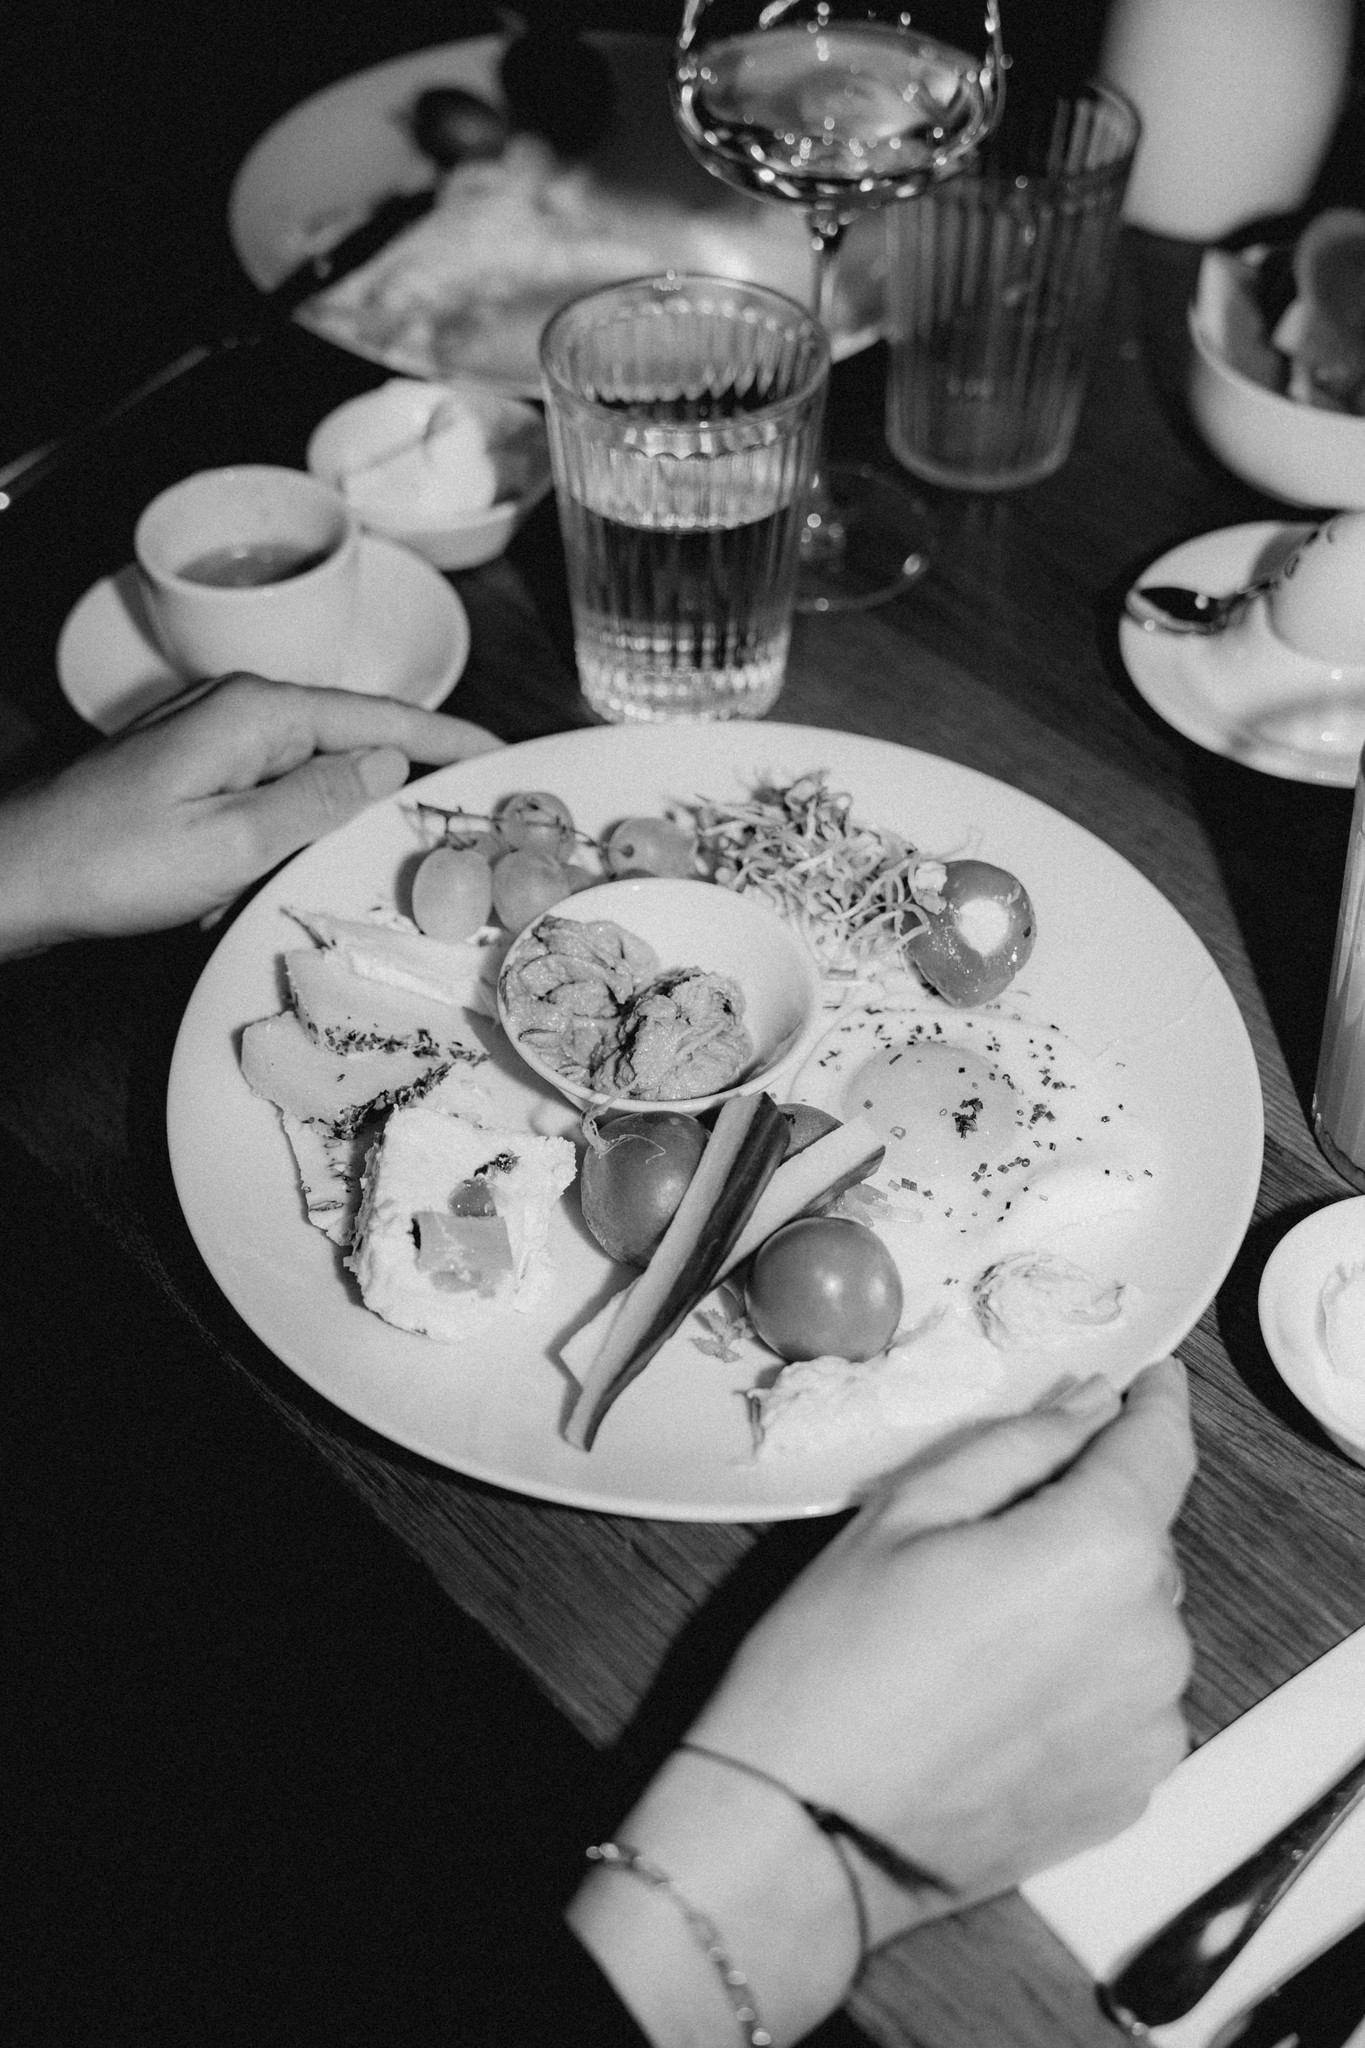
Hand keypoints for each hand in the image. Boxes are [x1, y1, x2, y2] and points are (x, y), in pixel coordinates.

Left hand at [0, 674, 501, 955]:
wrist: (18, 875)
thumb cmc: (116, 863)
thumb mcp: (234, 842)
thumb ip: (319, 800)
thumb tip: (390, 767)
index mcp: (257, 714)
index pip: (380, 720)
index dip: (448, 740)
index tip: (505, 757)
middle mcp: (239, 712)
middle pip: (352, 738)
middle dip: (410, 777)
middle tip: (473, 816)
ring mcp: (215, 740)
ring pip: (314, 772)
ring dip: (347, 813)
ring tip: (403, 846)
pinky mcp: (196, 774)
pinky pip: (273, 794)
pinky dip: (296, 828)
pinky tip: (296, 868)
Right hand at [570, 1361, 1194, 2045]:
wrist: (804, 1830)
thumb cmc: (832, 1656)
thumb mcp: (904, 1511)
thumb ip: (1019, 1445)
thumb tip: (1093, 1406)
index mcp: (1097, 1550)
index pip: (1159, 1450)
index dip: (1155, 1405)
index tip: (1152, 1380)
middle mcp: (1152, 1637)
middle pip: (1140, 1538)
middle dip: (1084, 1518)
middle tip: (985, 1537)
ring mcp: (1151, 1724)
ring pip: (1136, 1620)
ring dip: (1087, 1602)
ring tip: (980, 1632)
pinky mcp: (1132, 1789)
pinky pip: (1127, 1696)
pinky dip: (1085, 1676)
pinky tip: (999, 1691)